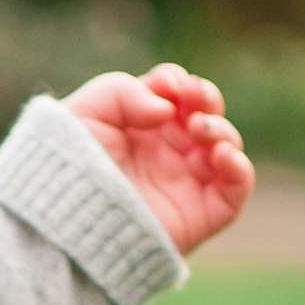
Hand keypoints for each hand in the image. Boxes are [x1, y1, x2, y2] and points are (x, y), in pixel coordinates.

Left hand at [66, 65, 253, 256]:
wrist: (65, 222)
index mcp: (138, 130)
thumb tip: (167, 109)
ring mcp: (183, 184)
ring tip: (198, 127)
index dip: (176, 82)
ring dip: (220, 129)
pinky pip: (235, 191)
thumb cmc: (65, 165)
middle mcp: (163, 155)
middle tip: (193, 98)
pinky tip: (222, 153)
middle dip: (205, 98)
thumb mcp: (87, 112)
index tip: (167, 84)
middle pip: (204, 116)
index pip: (172, 96)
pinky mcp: (198, 215)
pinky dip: (239, 168)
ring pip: (224, 148)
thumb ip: (124, 92)